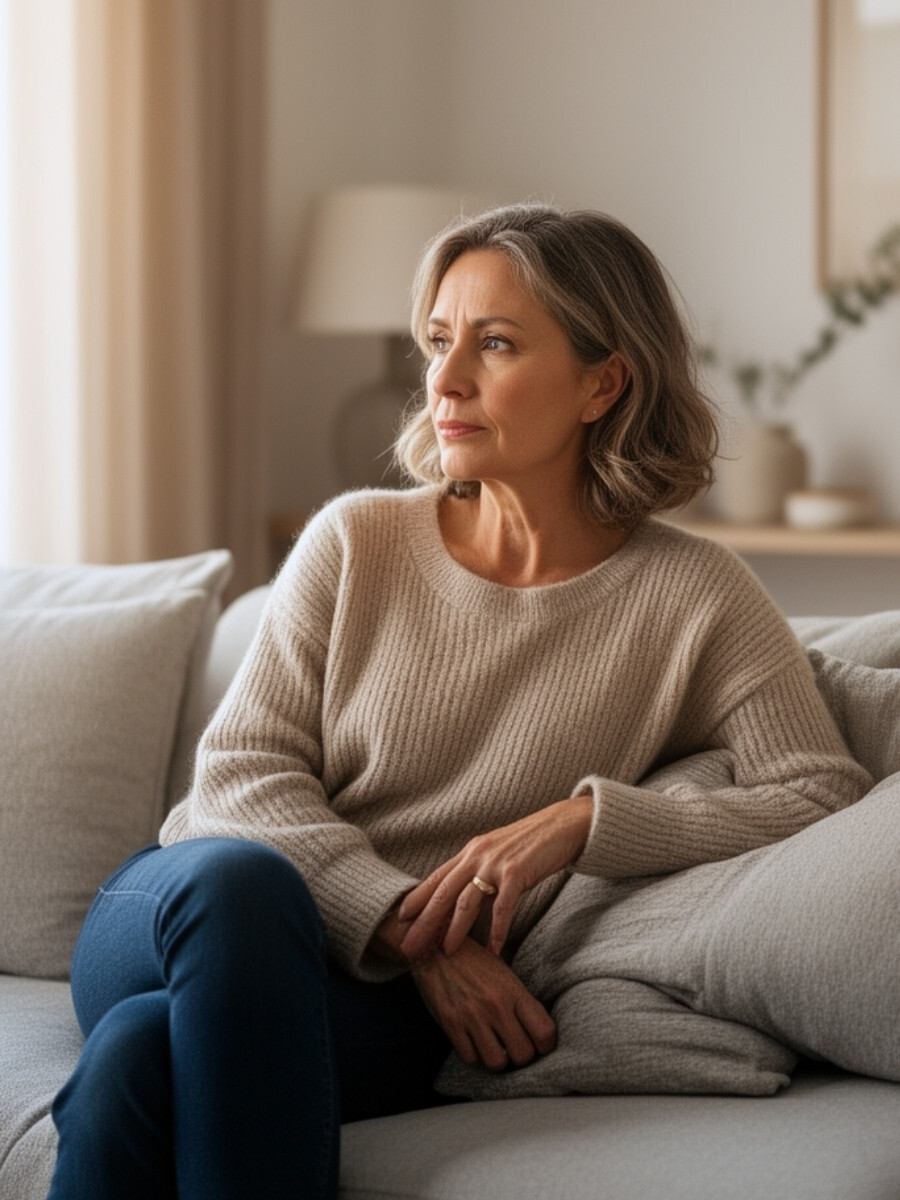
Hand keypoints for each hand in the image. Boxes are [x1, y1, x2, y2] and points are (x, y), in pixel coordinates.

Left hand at [399, 795, 592, 958]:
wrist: (564, 824)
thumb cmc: (532, 842)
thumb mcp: (498, 851)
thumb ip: (479, 868)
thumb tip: (463, 891)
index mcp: (471, 851)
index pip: (436, 877)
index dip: (417, 898)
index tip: (399, 919)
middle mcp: (477, 855)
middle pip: (443, 893)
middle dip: (425, 922)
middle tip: (410, 946)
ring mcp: (496, 863)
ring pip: (466, 902)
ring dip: (454, 930)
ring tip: (446, 952)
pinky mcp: (517, 872)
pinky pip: (502, 907)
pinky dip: (496, 930)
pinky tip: (493, 950)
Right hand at [410, 937, 556, 1070]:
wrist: (436, 947)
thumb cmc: (473, 960)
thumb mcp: (504, 973)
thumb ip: (520, 1001)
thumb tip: (536, 1031)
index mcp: (513, 990)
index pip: (544, 1032)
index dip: (546, 1046)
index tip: (540, 1045)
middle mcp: (496, 1006)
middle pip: (523, 1054)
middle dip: (522, 1056)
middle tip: (516, 1048)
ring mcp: (472, 1017)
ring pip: (497, 1062)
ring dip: (498, 1058)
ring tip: (496, 1047)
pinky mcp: (451, 1024)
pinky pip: (470, 1057)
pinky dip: (474, 1055)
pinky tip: (475, 1043)